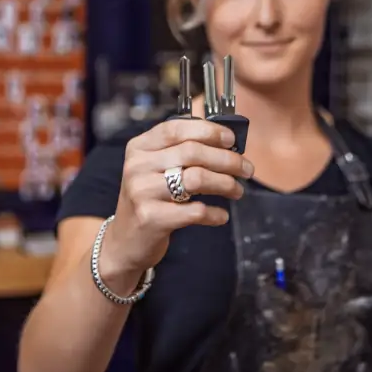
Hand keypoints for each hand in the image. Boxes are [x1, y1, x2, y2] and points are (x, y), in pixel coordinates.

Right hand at [102, 120, 253, 275]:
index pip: (176, 129)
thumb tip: (226, 143)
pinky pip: (195, 211)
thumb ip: (181, 152)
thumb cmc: (149, 200)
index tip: (231, 139)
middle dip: (227, 159)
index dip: (208, 131)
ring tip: (238, 191)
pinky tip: (221, 215)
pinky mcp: (152, 218)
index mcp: (139, 148)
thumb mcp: (154, 169)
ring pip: (197, 178)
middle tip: (247, 169)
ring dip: (226, 184)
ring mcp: (142, 192)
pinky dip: (215, 213)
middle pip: (193, 152)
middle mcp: (137, 166)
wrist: (124, 242)